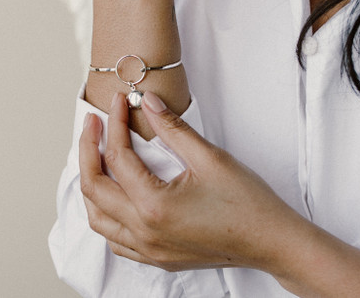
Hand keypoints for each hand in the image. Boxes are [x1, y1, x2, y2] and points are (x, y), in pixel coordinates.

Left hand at [79, 91, 304, 272]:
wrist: (272, 242)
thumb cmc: (247, 202)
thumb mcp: (210, 157)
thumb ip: (173, 127)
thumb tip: (148, 102)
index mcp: (154, 206)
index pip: (119, 158)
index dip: (116, 124)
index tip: (120, 102)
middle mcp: (144, 232)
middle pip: (95, 188)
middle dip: (88, 151)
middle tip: (92, 124)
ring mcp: (148, 249)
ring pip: (98, 218)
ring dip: (92, 184)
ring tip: (96, 155)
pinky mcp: (157, 258)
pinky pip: (115, 238)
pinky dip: (105, 213)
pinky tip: (114, 195)